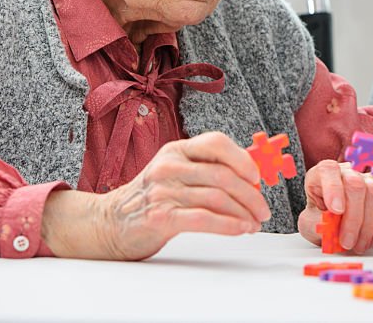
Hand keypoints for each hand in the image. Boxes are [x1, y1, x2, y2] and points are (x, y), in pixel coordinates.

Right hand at [42, 132, 269, 259]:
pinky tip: (241, 229)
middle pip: (223, 175)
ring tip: (254, 223)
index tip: (258, 176)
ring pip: (217, 198)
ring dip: (243, 213)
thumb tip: (251, 177)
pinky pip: (204, 218)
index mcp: (176, 150)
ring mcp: (163, 191)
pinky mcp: (160, 217)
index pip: (216, 143)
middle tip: (264, 209)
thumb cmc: (151, 198)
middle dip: (251, 194)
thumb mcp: (175, 173)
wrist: (109, 222)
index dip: (242, 158)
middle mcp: (169, 166)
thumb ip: (206, 170)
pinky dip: (229, 225)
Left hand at [298, 159, 372, 252]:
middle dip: (352, 218)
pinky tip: (371, 239)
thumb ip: (317, 223)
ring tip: (357, 245)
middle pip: (355, 184)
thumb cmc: (324, 223)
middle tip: (346, 242)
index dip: (333, 188)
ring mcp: (369, 181)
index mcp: (323, 175)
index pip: (328, 170)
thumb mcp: (312, 226)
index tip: (336, 211)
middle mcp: (347, 173)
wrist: (343, 231)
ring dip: (366, 226)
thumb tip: (328, 224)